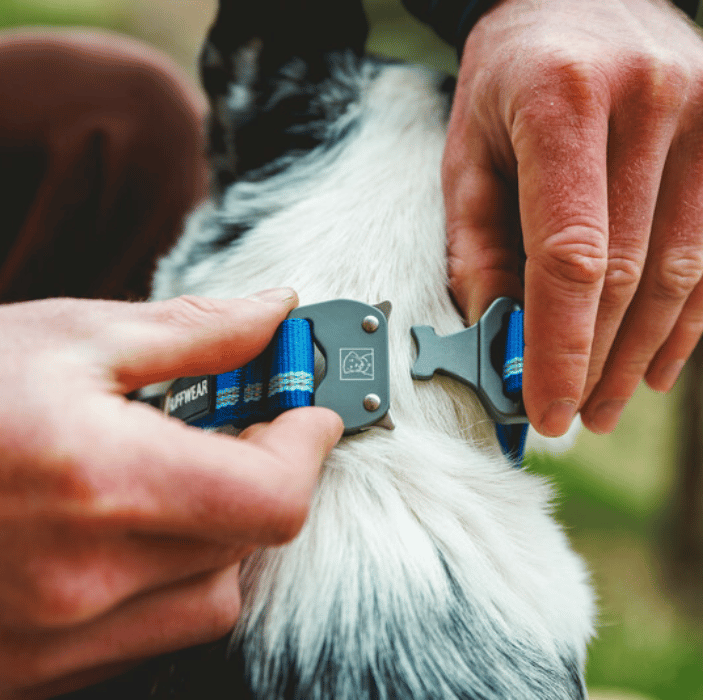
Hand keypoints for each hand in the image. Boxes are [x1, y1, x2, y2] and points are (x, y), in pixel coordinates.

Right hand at [0, 291, 342, 699]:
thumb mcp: (67, 338)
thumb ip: (192, 331)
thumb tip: (272, 314)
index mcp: (100, 479)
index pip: (272, 496)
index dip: (308, 446)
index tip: (310, 411)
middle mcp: (83, 575)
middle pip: (250, 541)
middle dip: (263, 475)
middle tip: (245, 427)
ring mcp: (55, 635)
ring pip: (210, 592)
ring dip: (219, 529)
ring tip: (179, 475)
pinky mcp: (35, 666)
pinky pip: (150, 629)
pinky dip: (169, 575)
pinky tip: (131, 525)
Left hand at [445, 0, 702, 434]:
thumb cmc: (511, 78)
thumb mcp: (467, 152)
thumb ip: (478, 246)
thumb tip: (501, 339)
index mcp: (563, 99)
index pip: (571, 255)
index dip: (560, 346)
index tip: (546, 409)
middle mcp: (651, 99)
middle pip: (630, 274)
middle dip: (597, 361)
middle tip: (573, 416)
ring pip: (681, 272)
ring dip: (642, 353)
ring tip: (608, 403)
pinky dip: (688, 317)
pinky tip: (658, 362)